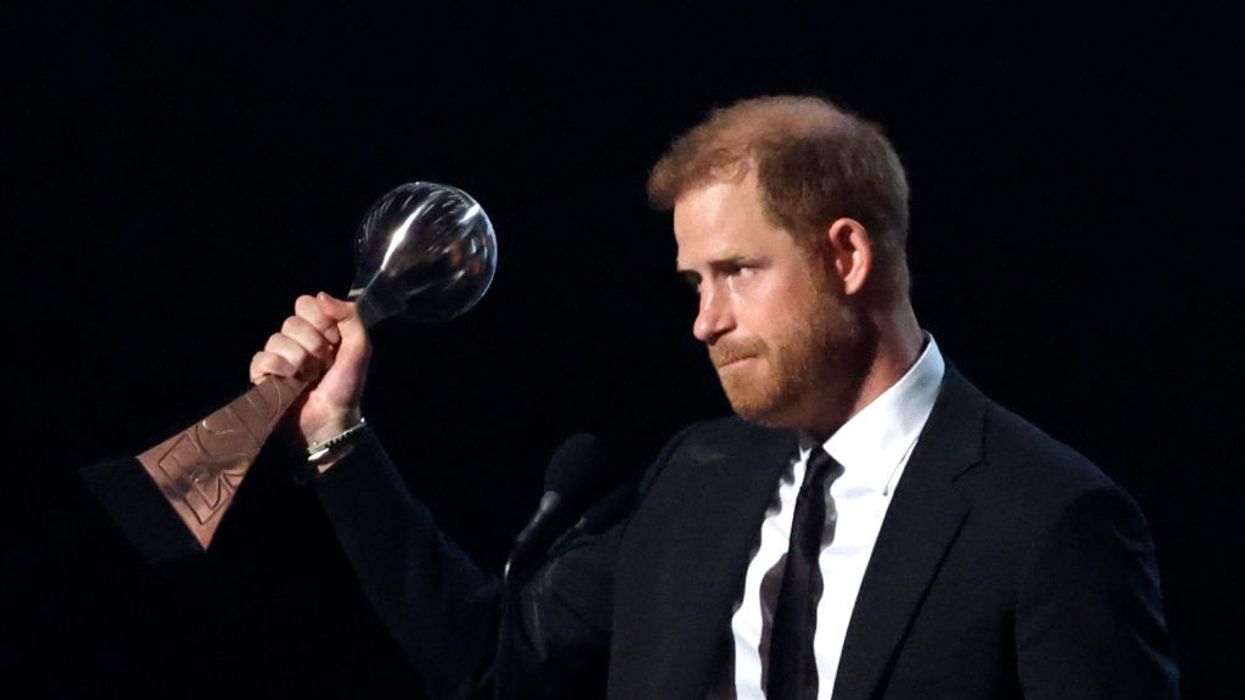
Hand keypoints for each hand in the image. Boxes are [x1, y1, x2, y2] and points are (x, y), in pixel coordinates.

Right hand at [249, 292, 371, 445]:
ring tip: (309, 377)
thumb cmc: (346, 387)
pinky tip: (291, 381)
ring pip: (277, 339)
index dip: (320, 319)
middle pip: (292, 321)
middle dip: (313, 344)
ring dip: (299, 360)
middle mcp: (295, 340)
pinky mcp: (262, 375)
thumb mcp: (360, 348)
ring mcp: (277, 357)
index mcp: (317, 331)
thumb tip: (321, 295)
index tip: (334, 340)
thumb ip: (350, 317)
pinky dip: (279, 368)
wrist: (331, 421)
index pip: (306, 303)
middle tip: (323, 364)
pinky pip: (262, 358)